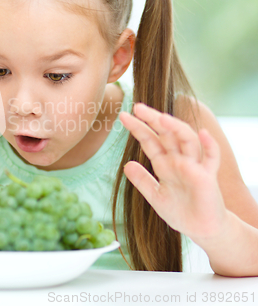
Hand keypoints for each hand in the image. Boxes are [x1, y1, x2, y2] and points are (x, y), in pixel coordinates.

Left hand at [118, 102, 227, 241]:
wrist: (201, 229)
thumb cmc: (180, 211)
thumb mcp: (155, 196)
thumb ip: (142, 181)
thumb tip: (126, 164)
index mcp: (165, 163)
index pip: (150, 141)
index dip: (137, 128)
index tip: (123, 116)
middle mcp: (179, 160)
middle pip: (166, 134)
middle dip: (153, 119)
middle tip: (137, 106)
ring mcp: (194, 166)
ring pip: (186, 139)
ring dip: (175, 127)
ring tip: (161, 117)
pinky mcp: (208, 177)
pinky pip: (211, 158)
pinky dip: (209, 145)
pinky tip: (202, 133)